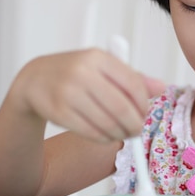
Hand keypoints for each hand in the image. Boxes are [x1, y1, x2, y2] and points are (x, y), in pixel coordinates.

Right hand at [9, 48, 164, 142]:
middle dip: (134, 123)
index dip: (143, 102)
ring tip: (123, 134)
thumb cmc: (74, 72)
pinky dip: (104, 138)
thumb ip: (131, 77)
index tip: (144, 112)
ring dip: (120, 133)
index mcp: (97, 57)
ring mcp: (68, 92)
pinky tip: (107, 136)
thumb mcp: (101, 67)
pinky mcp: (58, 112)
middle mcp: (82, 73)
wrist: (34, 79)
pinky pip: (90, 131)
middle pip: (120, 106)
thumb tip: (161, 87)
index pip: (132, 82)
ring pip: (106, 122)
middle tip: (137, 130)